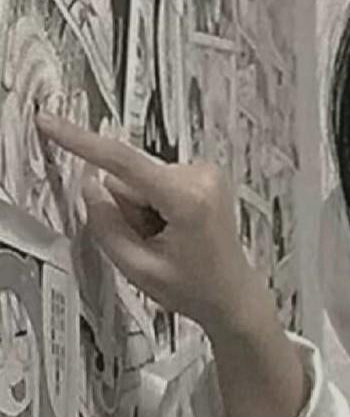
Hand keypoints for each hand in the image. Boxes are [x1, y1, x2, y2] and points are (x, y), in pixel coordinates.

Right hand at [35, 112, 264, 338]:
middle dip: (129, 210)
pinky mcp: (204, 174)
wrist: (233, 295)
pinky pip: (156, 181)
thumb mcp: (139, 269)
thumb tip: (89, 186)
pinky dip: (156, 205)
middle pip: (128, 179)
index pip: (122, 162)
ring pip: (140, 181)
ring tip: (169, 240)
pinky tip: (177, 230)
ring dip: (143, 210)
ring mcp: (206, 173)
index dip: (80, 142)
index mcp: (187, 199)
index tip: (48, 121)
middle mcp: (201, 176)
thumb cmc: (195, 289)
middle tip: (154, 244)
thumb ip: (106, 226)